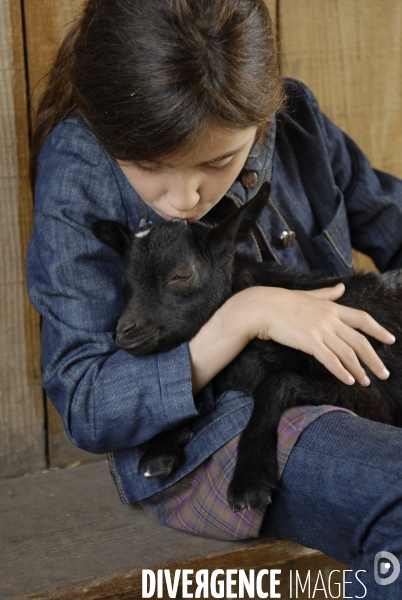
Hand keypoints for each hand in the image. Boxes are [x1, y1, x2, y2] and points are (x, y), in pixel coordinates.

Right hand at [237, 283, 394, 386]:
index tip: (391, 340)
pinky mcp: (309, 341)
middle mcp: (330, 318)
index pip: (362, 319)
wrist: (262, 307)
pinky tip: (348, 381)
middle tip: (383, 374)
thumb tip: (341, 287)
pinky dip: (341, 371)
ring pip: (347, 353)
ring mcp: (320, 330)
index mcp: (332, 307)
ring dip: (359, 370)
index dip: (378, 330)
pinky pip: (330, 360)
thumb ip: (327, 294)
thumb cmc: (281, 301)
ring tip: (366, 382)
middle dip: (374, 359)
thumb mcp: (308, 295)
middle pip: (360, 341)